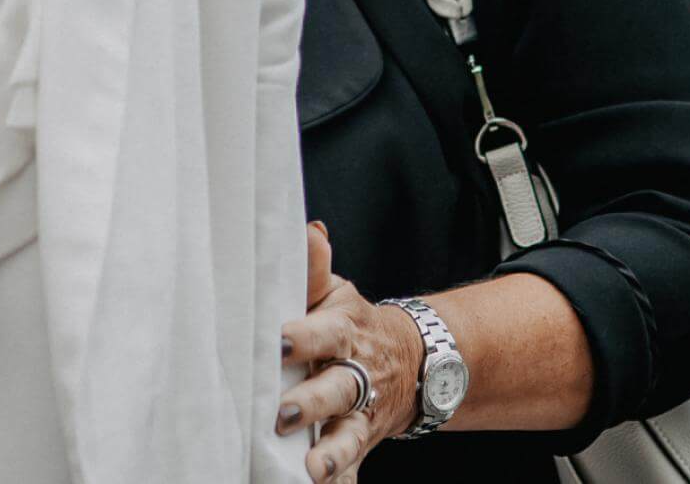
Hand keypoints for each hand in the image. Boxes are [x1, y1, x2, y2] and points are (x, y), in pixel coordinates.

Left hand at [279, 222, 424, 481]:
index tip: (278, 342)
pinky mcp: (360, 443)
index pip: (325, 333)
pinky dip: (342, 480)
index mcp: (344, 333)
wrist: (412, 362)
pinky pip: (352, 467)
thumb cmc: (353, 324)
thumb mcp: (338, 295)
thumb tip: (311, 230)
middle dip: (314, 402)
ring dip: (332, 454)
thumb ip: (316, 270)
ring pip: (348, 436)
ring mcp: (361, 414)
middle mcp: (355, 376)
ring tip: (313, 471)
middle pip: (338, 389)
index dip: (304, 338)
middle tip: (284, 414)